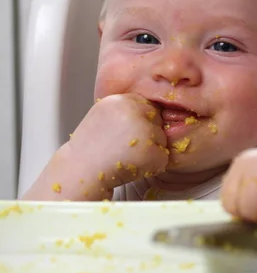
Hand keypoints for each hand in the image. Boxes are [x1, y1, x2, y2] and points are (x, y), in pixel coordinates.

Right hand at [53, 93, 168, 199]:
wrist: (79, 172)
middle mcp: (133, 112)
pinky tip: (132, 167)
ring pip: (162, 140)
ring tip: (125, 156)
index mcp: (121, 100)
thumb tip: (153, 108)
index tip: (126, 134)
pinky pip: (163, 159)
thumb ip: (126, 108)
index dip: (140, 122)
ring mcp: (144, 132)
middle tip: (125, 147)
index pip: (148, 106)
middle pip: (158, 121)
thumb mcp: (103, 115)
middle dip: (148, 135)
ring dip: (150, 151)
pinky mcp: (151, 152)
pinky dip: (152, 166)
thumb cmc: (90, 148)